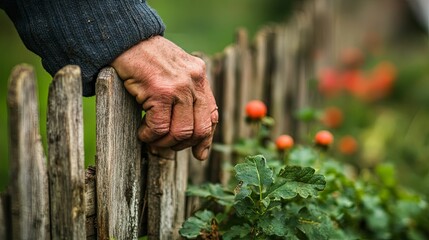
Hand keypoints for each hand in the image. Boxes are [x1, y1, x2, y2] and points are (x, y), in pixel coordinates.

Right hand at [111, 36, 217, 159]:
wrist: (126, 38)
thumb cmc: (147, 58)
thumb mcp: (174, 73)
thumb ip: (185, 96)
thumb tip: (191, 133)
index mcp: (199, 76)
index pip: (212, 115)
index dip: (206, 139)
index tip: (199, 153)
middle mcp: (194, 81)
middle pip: (200, 129)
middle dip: (183, 144)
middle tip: (166, 146)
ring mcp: (178, 86)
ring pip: (181, 132)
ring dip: (164, 142)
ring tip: (151, 139)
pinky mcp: (160, 91)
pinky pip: (160, 127)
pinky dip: (149, 136)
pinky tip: (142, 131)